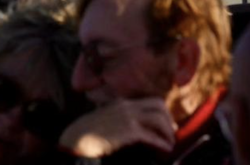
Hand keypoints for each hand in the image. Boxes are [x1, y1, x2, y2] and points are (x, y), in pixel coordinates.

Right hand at [58, 98, 176, 156]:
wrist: (76, 140)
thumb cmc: (87, 132)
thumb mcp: (105, 117)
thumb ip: (118, 116)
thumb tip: (133, 125)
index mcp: (122, 102)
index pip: (151, 100)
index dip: (163, 112)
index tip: (167, 123)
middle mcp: (127, 106)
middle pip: (158, 106)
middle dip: (168, 120)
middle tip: (172, 133)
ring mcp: (128, 117)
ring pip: (158, 119)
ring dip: (167, 132)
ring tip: (170, 143)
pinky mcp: (129, 131)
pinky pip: (151, 135)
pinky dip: (161, 142)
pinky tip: (165, 149)